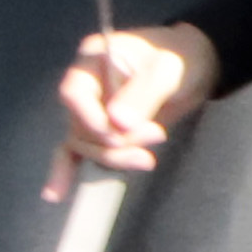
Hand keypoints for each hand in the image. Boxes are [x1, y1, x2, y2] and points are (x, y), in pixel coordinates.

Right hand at [48, 21, 218, 197]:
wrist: (197, 66)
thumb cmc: (182, 57)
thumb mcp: (167, 70)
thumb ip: (143, 94)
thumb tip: (116, 124)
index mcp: (94, 60)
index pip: (74, 94)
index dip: (91, 119)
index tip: (118, 133)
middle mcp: (85, 86)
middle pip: (79, 126)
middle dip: (114, 143)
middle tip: (155, 135)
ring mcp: (92, 110)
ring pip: (83, 145)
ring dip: (113, 157)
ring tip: (148, 159)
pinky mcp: (102, 131)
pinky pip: (78, 152)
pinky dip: (67, 171)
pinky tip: (54, 194)